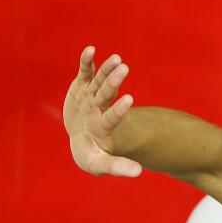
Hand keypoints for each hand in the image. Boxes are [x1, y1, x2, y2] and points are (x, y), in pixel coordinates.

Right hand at [62, 45, 142, 177]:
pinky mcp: (82, 87)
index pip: (111, 118)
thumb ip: (116, 166)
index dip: (119, 110)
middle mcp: (99, 109)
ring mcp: (91, 97)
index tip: (129, 100)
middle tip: (124, 68)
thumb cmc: (91, 154)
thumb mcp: (99, 164)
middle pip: (107, 94)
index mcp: (102, 127)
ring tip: (116, 58)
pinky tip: (91, 50)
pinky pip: (85, 72)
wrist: (83, 140)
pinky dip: (86, 61)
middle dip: (113, 82)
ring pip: (99, 81)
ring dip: (105, 69)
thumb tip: (139, 172)